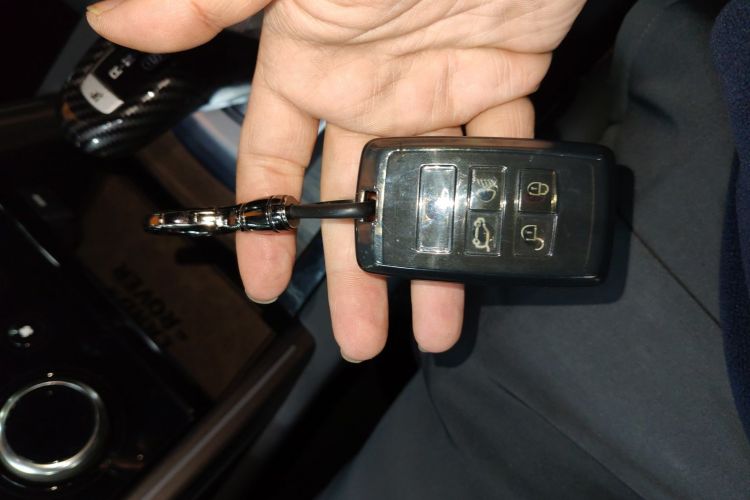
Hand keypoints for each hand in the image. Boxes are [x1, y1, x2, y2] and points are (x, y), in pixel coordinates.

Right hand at [87, 0, 584, 360]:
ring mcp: (434, 95)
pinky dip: (498, 196)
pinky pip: (500, 153)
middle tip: (360, 337)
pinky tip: (495, 250)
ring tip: (435, 329)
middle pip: (354, 203)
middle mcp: (369, 92)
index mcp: (309, 67)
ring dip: (431, 261)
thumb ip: (211, 2)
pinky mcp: (502, 86)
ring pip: (427, 193)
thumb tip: (115, 18)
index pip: (273, 163)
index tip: (263, 282)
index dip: (264, 225)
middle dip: (356, 274)